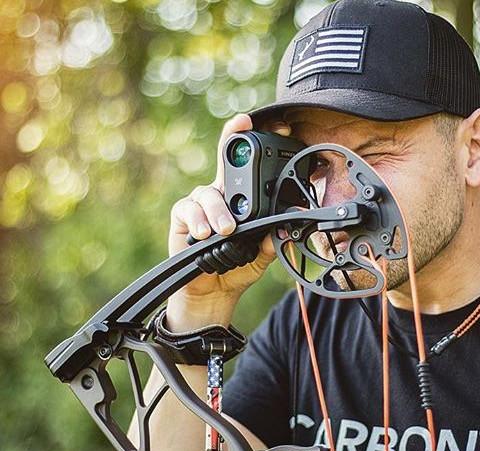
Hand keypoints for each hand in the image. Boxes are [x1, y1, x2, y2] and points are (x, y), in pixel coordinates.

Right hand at [168, 113, 290, 301]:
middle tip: (241, 127)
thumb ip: (273, 238)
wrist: (213, 291)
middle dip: (232, 141)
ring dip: (219, 211)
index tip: (261, 121)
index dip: (251, 140)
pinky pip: (188, 209)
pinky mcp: (183, 216)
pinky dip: (199, 221)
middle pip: (224, 160)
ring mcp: (200, 203)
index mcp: (242, 197)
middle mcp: (220, 194)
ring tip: (228, 229)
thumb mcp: (262, 253)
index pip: (247, 165)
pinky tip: (205, 234)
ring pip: (208, 192)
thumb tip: (289, 226)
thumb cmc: (238, 266)